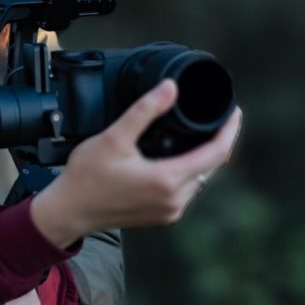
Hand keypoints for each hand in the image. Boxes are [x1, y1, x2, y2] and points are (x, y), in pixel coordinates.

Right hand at [31, 79, 241, 247]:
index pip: (216, 153)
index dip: (229, 130)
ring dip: (202, 158)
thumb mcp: (114, 137)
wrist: (69, 210)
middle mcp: (174, 200)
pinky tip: (179, 157)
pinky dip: (188, 171)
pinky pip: (186, 190)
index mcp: (168, 180)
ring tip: (200, 134)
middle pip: (211, 167)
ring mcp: (169, 211)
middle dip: (217, 141)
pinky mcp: (161, 216)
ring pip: (199, 179)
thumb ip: (145, 111)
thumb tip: (170, 88)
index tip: (235, 112)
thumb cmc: (87, 177)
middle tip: (219, 118)